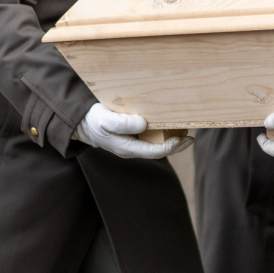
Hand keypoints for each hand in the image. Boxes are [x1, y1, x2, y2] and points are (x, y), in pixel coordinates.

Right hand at [74, 103, 191, 159]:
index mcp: (128, 148)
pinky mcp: (133, 136)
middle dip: (176, 146)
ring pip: (157, 145)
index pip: (154, 152)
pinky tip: (171, 125)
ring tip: (185, 131)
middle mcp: (133, 148)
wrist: (83, 122)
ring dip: (172, 139)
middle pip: (159, 151)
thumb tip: (144, 124)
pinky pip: (152, 138)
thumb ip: (123, 123)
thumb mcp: (106, 120)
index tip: (181, 138)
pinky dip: (163, 133)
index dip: (170, 147)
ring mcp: (133, 143)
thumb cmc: (94, 121)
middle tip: (190, 138)